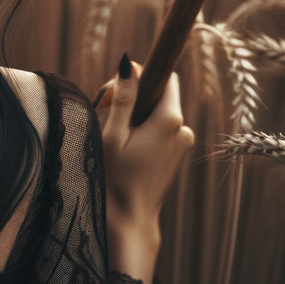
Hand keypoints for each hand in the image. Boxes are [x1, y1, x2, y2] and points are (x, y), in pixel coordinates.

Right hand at [95, 56, 194, 283]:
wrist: (131, 218)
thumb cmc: (117, 177)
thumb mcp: (113, 134)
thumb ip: (123, 98)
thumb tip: (130, 65)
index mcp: (169, 119)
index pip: (164, 76)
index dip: (138, 75)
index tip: (112, 91)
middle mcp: (183, 128)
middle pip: (158, 93)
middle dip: (131, 97)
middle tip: (101, 112)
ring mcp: (183, 142)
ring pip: (158, 112)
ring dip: (134, 115)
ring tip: (112, 135)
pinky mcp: (178, 153)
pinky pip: (161, 128)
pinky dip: (143, 130)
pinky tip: (125, 148)